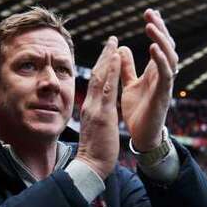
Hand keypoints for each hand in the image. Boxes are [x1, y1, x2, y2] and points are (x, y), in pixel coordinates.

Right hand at [75, 36, 121, 179]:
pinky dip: (111, 71)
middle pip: (96, 76)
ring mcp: (94, 109)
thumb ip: (96, 117)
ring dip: (107, 57)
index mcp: (90, 109)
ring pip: (100, 77)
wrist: (90, 166)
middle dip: (104, 56)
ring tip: (114, 42)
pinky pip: (107, 88)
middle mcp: (90, 105)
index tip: (108, 53)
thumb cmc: (95, 152)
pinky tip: (116, 57)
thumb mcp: (95, 129)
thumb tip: (98, 111)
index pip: (95, 83)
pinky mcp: (102, 114)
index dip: (101, 67)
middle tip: (112, 40)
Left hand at [118, 8, 178, 150]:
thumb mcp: (129, 85)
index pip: (159, 44)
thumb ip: (127, 68)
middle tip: (150, 13)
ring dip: (161, 40)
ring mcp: (165, 84)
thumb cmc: (137, 111)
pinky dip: (161, 60)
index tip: (150, 13)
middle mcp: (163, 75)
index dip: (157, 29)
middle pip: (167, 46)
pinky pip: (166, 73)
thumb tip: (122, 48)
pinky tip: (154, 47)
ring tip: (150, 26)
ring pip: (170, 56)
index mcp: (155, 71)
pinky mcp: (164, 94)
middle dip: (160, 28)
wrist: (141, 136)